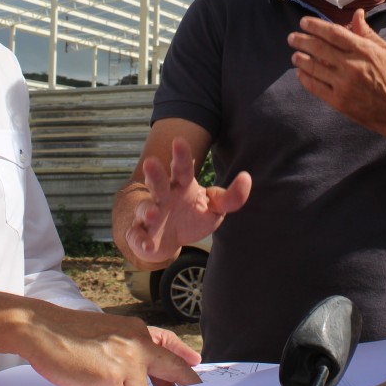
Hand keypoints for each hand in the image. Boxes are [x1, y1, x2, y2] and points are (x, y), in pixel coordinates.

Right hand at [20, 302, 201, 385]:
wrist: (43, 329)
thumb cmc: (71, 333)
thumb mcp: (110, 331)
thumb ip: (134, 345)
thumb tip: (149, 370)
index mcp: (136, 331)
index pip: (168, 345)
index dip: (184, 359)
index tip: (196, 367)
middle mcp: (136, 344)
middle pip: (168, 371)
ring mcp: (125, 362)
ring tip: (92, 379)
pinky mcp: (111, 380)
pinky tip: (84, 384)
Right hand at [126, 136, 250, 263]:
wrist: (167, 242)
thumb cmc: (192, 218)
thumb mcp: (215, 209)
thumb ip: (231, 197)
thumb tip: (247, 177)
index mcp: (181, 185)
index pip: (182, 168)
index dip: (181, 155)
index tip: (179, 140)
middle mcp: (163, 196)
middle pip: (159, 182)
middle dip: (155, 173)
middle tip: (150, 162)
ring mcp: (150, 214)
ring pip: (146, 208)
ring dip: (147, 210)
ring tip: (153, 213)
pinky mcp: (141, 235)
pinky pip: (138, 236)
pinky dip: (141, 241)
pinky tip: (147, 245)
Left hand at [288, 9, 385, 133]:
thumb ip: (368, 33)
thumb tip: (357, 14)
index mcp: (363, 50)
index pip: (333, 33)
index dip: (315, 26)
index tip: (304, 23)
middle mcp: (351, 65)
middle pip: (319, 48)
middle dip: (301, 40)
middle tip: (292, 37)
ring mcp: (343, 84)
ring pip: (313, 67)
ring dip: (300, 59)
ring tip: (295, 55)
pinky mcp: (338, 101)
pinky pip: (315, 86)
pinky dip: (304, 78)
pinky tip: (300, 73)